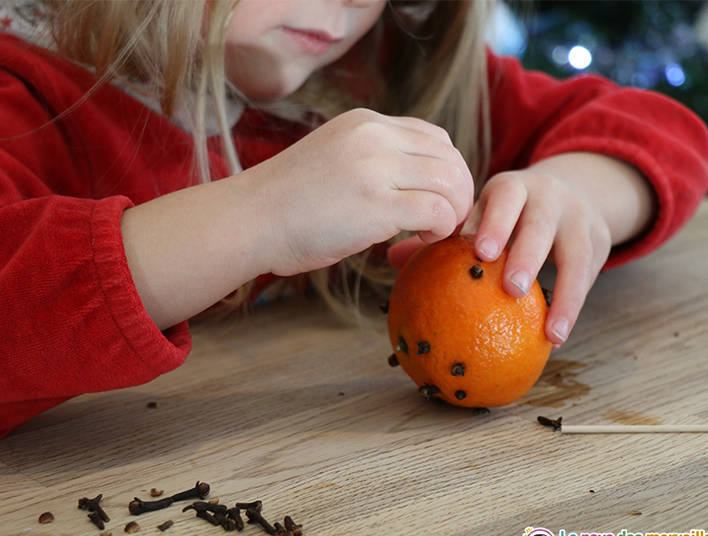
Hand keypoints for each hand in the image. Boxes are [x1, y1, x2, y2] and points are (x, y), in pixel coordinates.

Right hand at [244, 108, 473, 275]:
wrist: (249, 220)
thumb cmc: (284, 202)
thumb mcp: (333, 158)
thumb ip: (370, 160)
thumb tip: (409, 184)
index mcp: (365, 123)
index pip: (433, 136)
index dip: (446, 170)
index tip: (437, 199)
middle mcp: (375, 136)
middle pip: (449, 156)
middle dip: (459, 192)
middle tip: (447, 221)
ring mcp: (376, 167)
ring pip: (451, 181)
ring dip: (453, 211)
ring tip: (435, 232)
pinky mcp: (376, 204)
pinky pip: (437, 211)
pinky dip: (441, 228)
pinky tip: (422, 239)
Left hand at [464, 169, 611, 345]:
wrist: (570, 190)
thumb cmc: (510, 212)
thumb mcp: (485, 212)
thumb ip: (449, 235)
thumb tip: (395, 258)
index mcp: (512, 187)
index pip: (505, 197)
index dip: (495, 223)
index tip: (482, 253)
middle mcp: (549, 197)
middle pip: (540, 224)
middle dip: (527, 256)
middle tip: (511, 289)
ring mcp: (578, 217)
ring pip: (576, 254)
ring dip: (565, 293)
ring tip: (551, 331)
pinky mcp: (599, 239)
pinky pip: (589, 276)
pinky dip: (574, 305)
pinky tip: (558, 335)